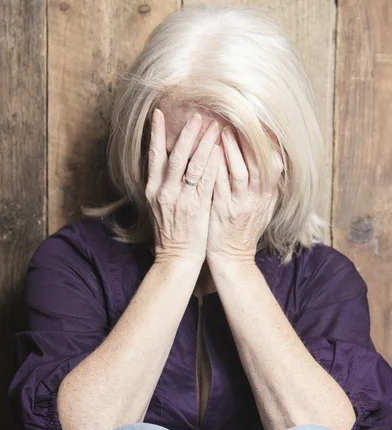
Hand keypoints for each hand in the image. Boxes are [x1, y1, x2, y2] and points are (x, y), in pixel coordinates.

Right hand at [145, 109, 221, 266]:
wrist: (175, 258)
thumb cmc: (170, 232)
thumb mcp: (159, 206)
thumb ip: (163, 184)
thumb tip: (167, 162)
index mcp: (153, 189)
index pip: (153, 155)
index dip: (155, 133)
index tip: (159, 113)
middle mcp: (164, 191)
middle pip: (175, 155)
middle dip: (187, 133)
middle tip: (197, 113)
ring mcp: (180, 199)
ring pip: (192, 165)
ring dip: (204, 143)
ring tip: (214, 125)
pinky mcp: (197, 208)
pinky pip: (206, 181)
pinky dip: (213, 164)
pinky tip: (221, 150)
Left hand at [206, 126, 282, 265]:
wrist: (232, 258)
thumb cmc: (243, 230)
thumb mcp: (262, 207)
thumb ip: (266, 185)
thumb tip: (272, 159)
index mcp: (268, 195)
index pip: (275, 163)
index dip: (269, 142)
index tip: (261, 123)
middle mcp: (257, 198)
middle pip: (259, 163)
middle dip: (250, 139)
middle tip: (240, 117)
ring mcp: (240, 205)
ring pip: (240, 172)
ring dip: (232, 149)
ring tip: (222, 129)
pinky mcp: (223, 210)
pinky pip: (220, 185)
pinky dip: (216, 167)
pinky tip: (208, 152)